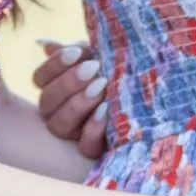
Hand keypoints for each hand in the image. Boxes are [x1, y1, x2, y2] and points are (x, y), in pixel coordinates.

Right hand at [34, 38, 111, 160]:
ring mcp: (75, 135)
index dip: (54, 65)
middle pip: (46, 102)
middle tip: (92, 68)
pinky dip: (93, 129)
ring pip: (59, 126)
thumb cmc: (123, 73)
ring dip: (77, 104)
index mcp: (57, 89)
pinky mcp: (95, 150)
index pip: (40, 79)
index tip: (77, 52)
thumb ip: (77, 53)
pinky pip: (85, 147)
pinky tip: (106, 110)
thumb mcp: (102, 58)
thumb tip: (44, 44)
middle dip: (67, 83)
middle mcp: (60, 113)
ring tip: (101, 86)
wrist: (156, 99)